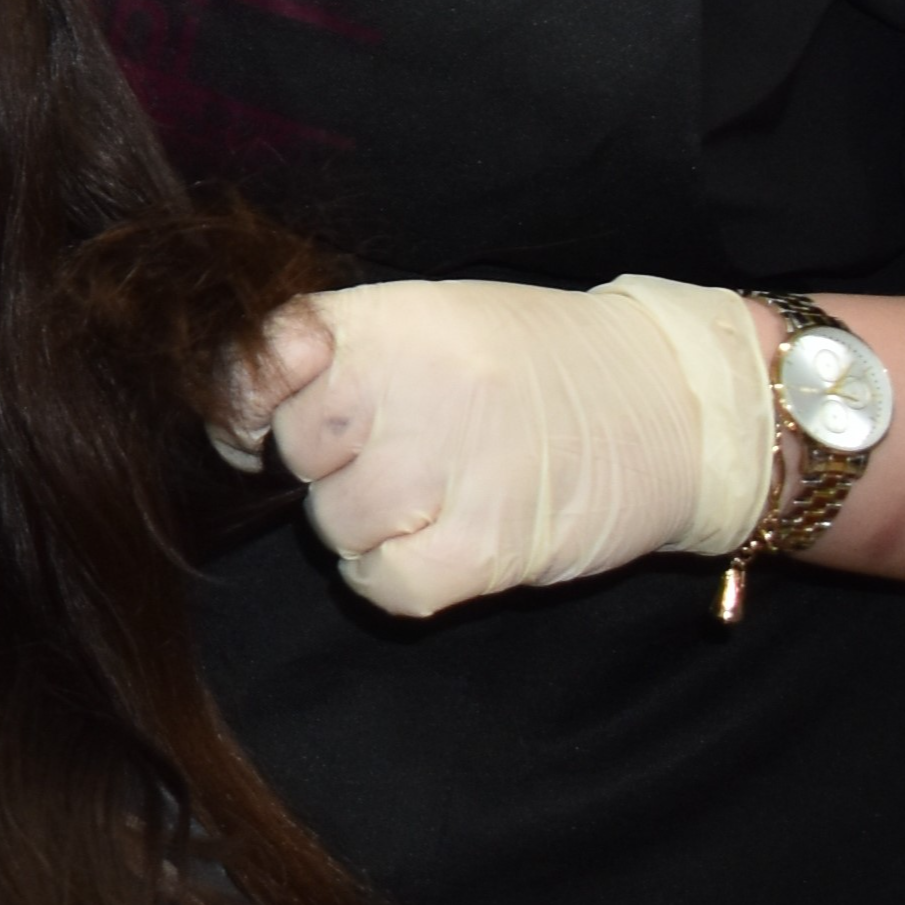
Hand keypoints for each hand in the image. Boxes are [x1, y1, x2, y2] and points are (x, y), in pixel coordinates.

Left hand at [225, 277, 775, 618]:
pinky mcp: (488, 543)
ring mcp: (447, 466)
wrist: (669, 402)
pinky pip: (384, 583)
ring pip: (334, 524)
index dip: (244, 399)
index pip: (259, 358)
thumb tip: (235, 426)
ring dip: (367, 525)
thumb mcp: (429, 320)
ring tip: (435, 493)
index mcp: (388, 321)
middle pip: (295, 453)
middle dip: (325, 465)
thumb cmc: (533, 362)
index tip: (260, 420)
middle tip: (390, 453)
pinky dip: (394, 579)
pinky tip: (437, 547)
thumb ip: (335, 355)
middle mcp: (408, 385)